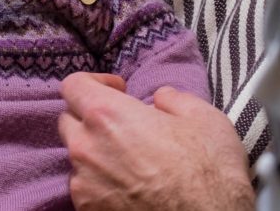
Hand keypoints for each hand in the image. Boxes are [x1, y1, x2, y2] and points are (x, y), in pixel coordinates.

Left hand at [58, 73, 253, 210]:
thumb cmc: (209, 174)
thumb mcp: (204, 118)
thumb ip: (172, 98)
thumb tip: (160, 98)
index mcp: (106, 115)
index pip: (73, 85)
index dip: (95, 82)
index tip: (119, 90)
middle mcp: (85, 147)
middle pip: (69, 120)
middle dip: (92, 118)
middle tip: (124, 127)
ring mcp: (83, 183)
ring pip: (77, 157)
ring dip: (97, 153)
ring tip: (131, 162)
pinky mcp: (88, 210)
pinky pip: (85, 187)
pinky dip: (100, 183)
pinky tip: (130, 188)